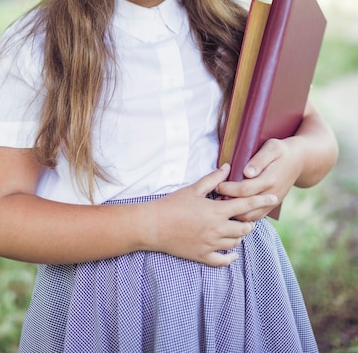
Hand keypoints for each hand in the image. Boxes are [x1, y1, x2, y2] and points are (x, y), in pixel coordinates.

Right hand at [144, 164, 277, 266]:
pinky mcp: (202, 256)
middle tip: (250, 216)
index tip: (274, 197)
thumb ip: (213, 179)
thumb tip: (227, 167)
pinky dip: (230, 257)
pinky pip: (222, 261)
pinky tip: (233, 253)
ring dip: (240, 236)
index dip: (262, 200)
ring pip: (235, 243)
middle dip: (250, 222)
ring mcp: (210, 245)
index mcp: (216, 211)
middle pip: (244, 228)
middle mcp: (217, 230)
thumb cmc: (172, 204)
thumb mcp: (193, 188)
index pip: (246, 205)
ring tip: (239, 230)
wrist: (153, 226)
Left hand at [218, 136, 302, 220]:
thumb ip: (259, 160)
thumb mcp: (272, 148)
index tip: (217, 184)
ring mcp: (272, 203)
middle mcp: (272, 194)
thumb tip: (246, 172)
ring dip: (234, 213)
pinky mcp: (271, 206)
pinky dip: (243, 217)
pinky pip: (256, 217)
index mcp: (270, 179)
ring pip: (250, 217)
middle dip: (228, 203)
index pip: (245, 189)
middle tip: (215, 197)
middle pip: (246, 206)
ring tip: (221, 204)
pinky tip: (232, 210)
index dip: (229, 188)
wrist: (299, 161)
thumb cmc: (281, 151)